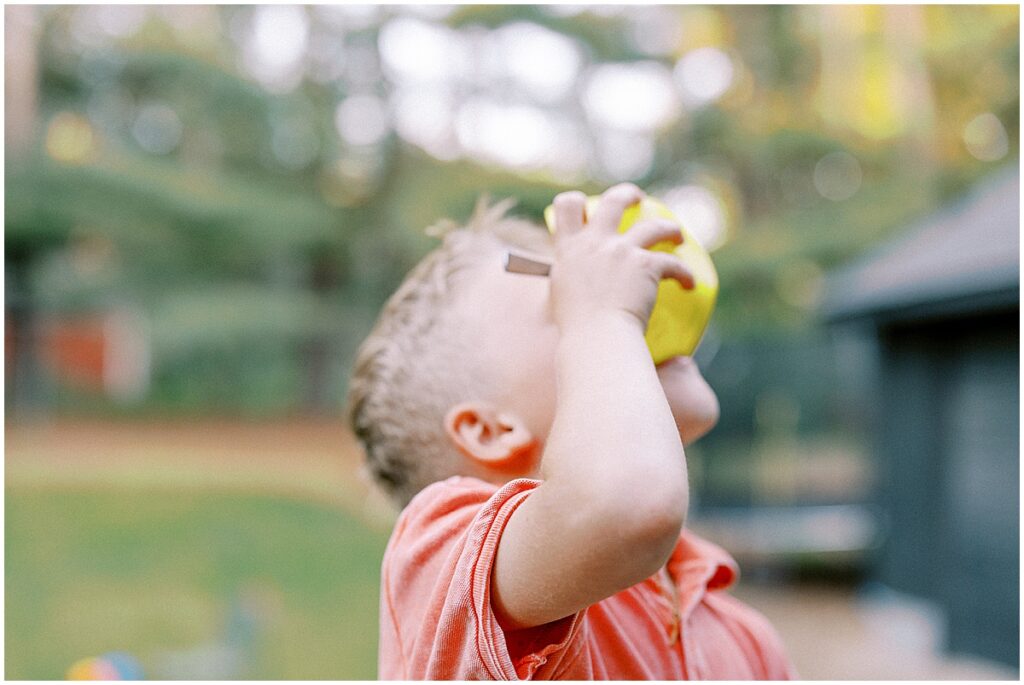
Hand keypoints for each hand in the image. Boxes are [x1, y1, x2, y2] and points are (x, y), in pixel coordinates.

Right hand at [548, 183, 694, 332]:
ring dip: (669, 228)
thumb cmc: (576, 330)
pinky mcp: (647, 265)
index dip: (578, 201)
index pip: (567, 207)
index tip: (588, 207)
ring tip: (677, 235)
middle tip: (638, 199)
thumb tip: (573, 290)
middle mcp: (595, 243)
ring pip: (654, 226)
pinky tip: (689, 285)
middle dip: (628, 195)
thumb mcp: (560, 299)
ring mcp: (622, 251)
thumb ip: (568, 284)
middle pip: (614, 201)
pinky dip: (684, 274)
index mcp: (569, 250)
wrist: (596, 338)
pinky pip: (674, 263)